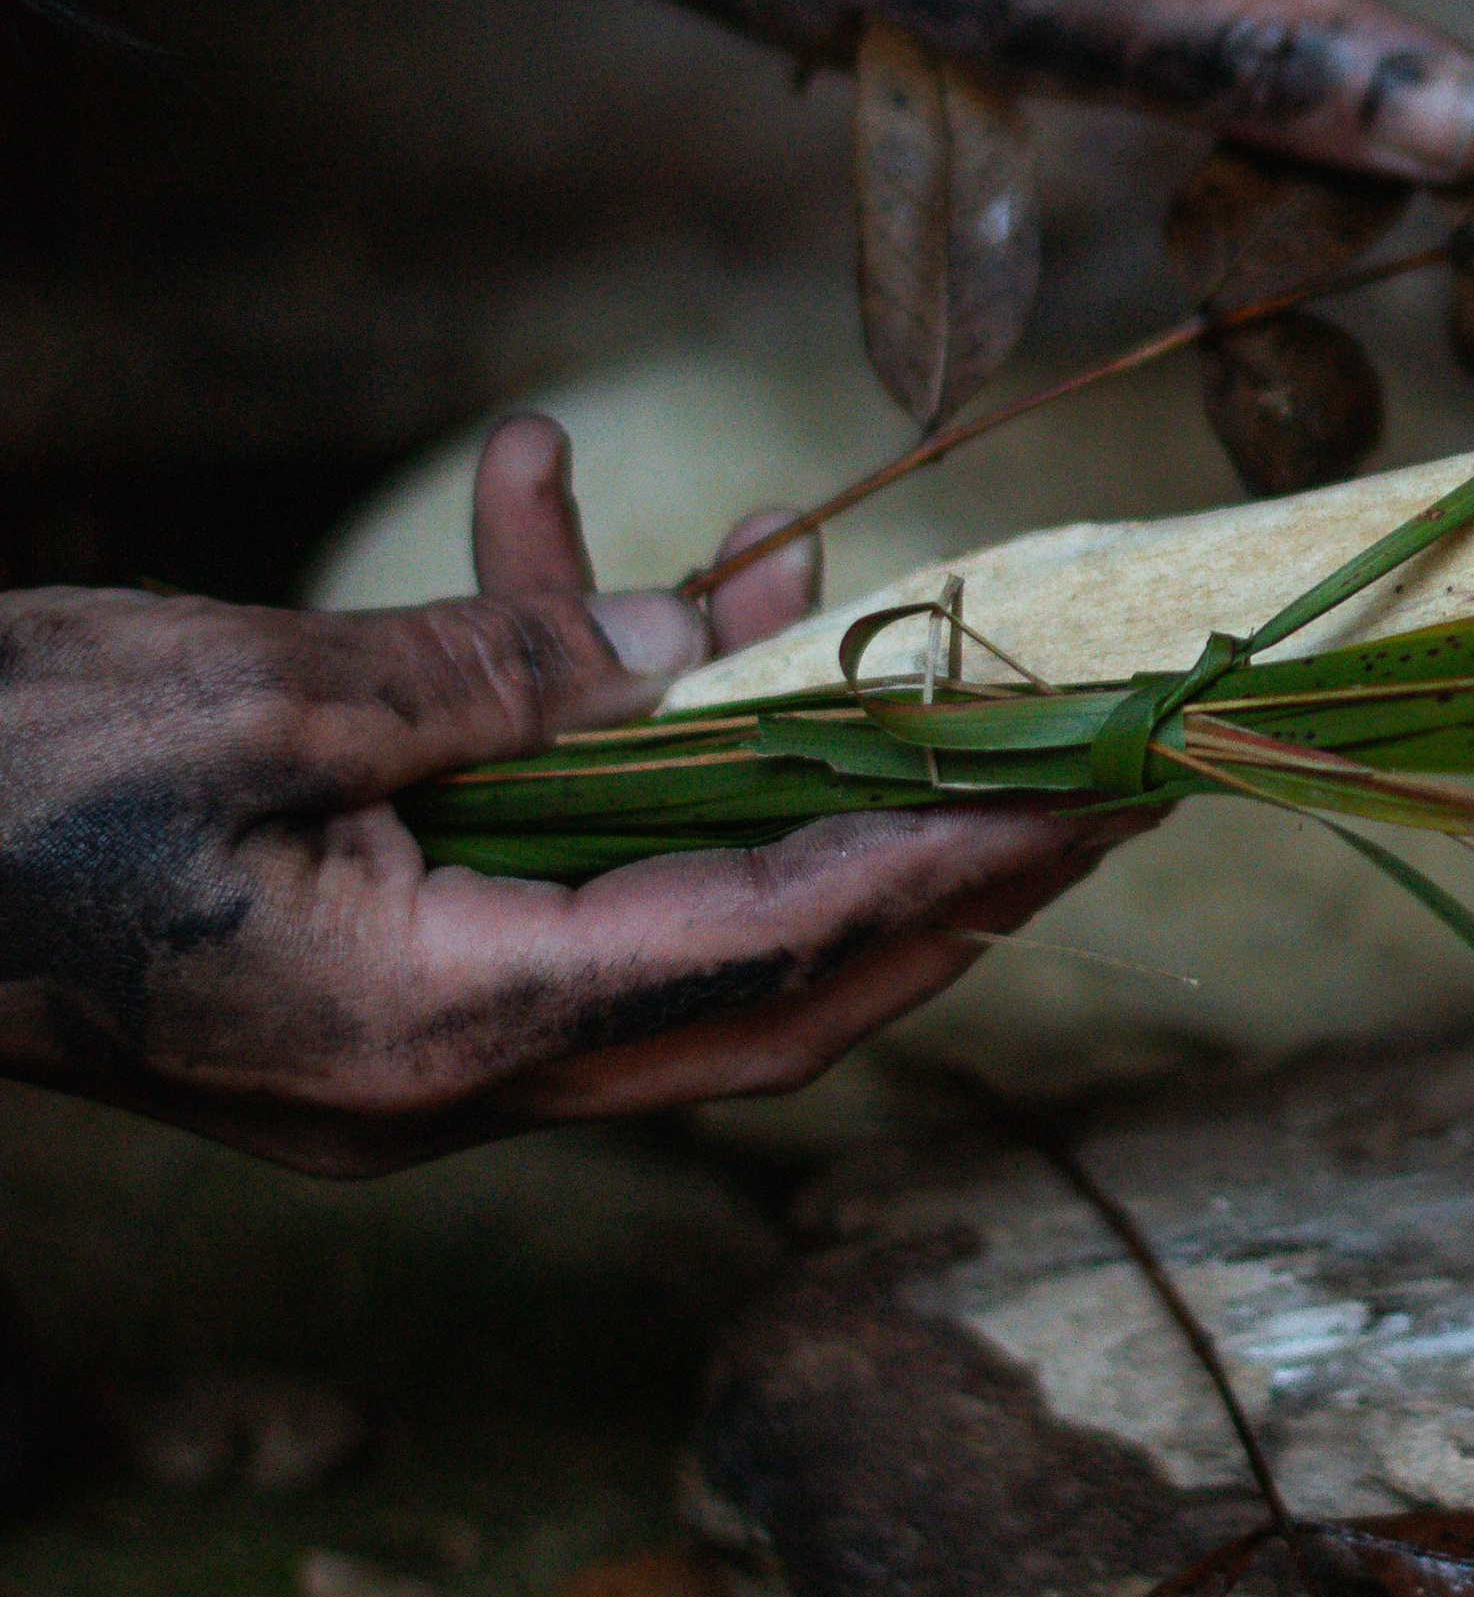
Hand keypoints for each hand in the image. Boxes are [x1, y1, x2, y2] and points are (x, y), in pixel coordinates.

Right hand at [0, 418, 1138, 1175]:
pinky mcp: (359, 975)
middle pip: (768, 985)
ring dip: (730, 735)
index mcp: (436, 1034)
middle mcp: (446, 1076)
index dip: (943, 864)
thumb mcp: (261, 700)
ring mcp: (403, 1045)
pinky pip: (530, 861)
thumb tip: (707, 637)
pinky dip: (567, 720)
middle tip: (1079, 766)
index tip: (1089, 792)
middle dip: (931, 867)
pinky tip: (539, 520)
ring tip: (776, 545)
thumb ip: (499, 676)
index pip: (766, 951)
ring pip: (657, 902)